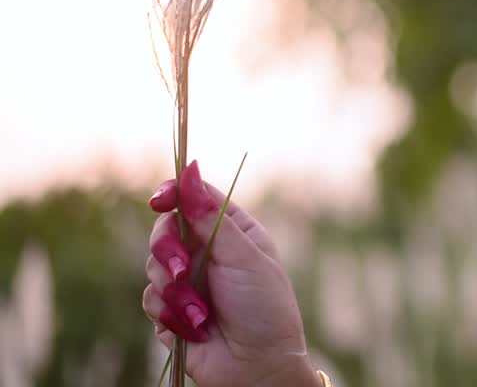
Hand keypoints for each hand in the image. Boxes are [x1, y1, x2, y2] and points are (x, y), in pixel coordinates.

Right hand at [142, 161, 317, 386]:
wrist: (258, 367)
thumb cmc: (265, 308)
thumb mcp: (244, 258)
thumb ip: (211, 218)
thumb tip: (190, 170)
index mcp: (231, 232)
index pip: (194, 200)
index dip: (173, 193)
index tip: (159, 199)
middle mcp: (207, 252)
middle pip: (165, 230)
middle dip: (168, 251)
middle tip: (183, 270)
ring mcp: (187, 281)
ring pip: (152, 267)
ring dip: (175, 292)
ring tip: (202, 313)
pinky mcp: (171, 310)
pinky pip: (150, 300)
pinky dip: (170, 315)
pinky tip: (196, 329)